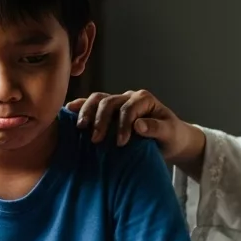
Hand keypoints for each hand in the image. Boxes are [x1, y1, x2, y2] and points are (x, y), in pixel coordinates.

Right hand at [66, 90, 204, 169]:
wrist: (170, 140)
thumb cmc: (172, 136)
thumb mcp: (170, 133)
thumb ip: (156, 128)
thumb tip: (138, 125)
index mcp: (144, 100)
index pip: (128, 108)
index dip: (123, 124)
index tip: (121, 143)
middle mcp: (129, 98)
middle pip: (109, 102)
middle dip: (101, 120)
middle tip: (96, 140)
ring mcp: (118, 103)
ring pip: (98, 100)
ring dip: (87, 112)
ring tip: (80, 127)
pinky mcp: (109, 112)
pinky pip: (92, 105)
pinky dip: (81, 107)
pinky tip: (69, 111)